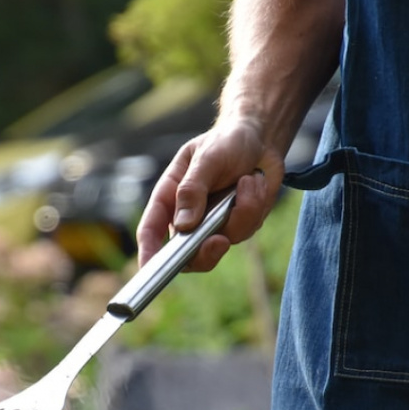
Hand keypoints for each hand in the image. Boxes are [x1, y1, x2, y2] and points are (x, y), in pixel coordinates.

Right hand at [135, 116, 284, 270]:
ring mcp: (213, 224)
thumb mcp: (206, 158)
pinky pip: (246, 230)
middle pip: (186, 254)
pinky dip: (255, 206)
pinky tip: (255, 183)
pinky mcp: (238, 225)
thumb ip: (193, 189)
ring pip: (223, 241)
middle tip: (219, 241)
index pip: (151, 230)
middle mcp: (188, 216)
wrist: (260, 140)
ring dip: (241, 212)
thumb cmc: (225, 142)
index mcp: (169, 197)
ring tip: (248, 180)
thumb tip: (183, 225)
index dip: (148, 253)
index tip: (149, 270)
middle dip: (204, 252)